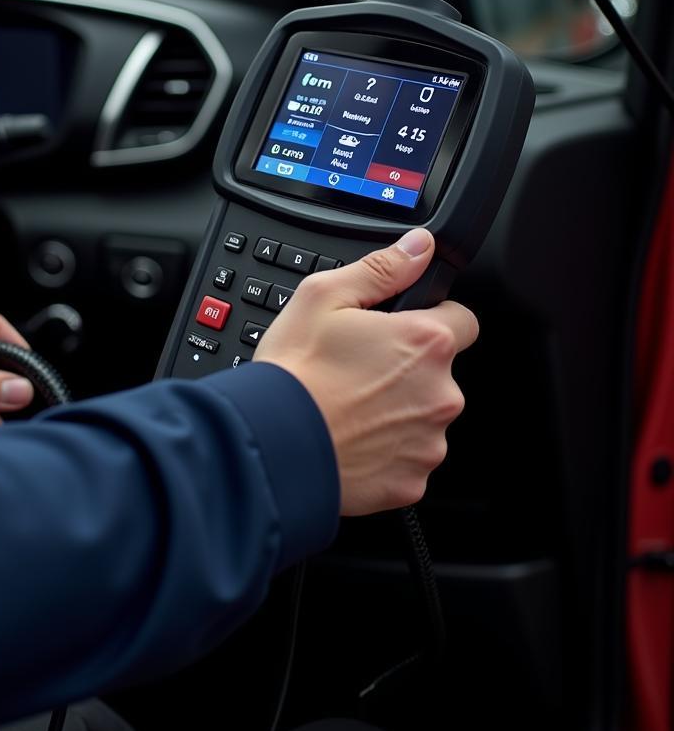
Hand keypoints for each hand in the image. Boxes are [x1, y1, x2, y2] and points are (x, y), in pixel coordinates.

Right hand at [255, 228, 477, 515]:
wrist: (269, 445)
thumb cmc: (294, 374)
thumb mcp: (323, 296)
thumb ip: (382, 268)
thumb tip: (420, 247)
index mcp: (424, 342)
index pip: (462, 319)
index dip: (430, 319)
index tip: (400, 329)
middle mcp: (439, 394)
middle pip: (439, 373)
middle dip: (406, 370)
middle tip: (358, 370)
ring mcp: (428, 442)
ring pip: (423, 418)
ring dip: (397, 411)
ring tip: (348, 406)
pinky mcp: (411, 483)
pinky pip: (407, 460)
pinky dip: (385, 451)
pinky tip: (350, 438)